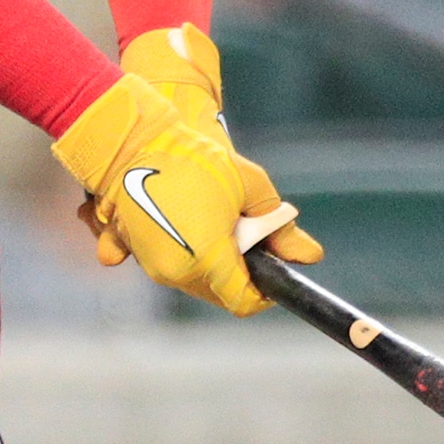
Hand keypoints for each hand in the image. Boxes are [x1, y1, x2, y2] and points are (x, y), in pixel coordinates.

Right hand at [120, 25, 321, 278]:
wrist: (132, 143)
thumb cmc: (191, 159)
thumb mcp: (249, 186)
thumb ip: (281, 227)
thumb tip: (311, 256)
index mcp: (207, 260)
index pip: (243, 301)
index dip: (262, 291)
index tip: (268, 268)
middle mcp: (176, 272)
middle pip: (220, 293)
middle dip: (238, 270)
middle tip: (242, 230)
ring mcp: (152, 265)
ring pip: (195, 280)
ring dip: (212, 262)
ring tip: (214, 219)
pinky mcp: (135, 253)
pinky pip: (170, 266)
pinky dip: (185, 254)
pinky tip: (189, 221)